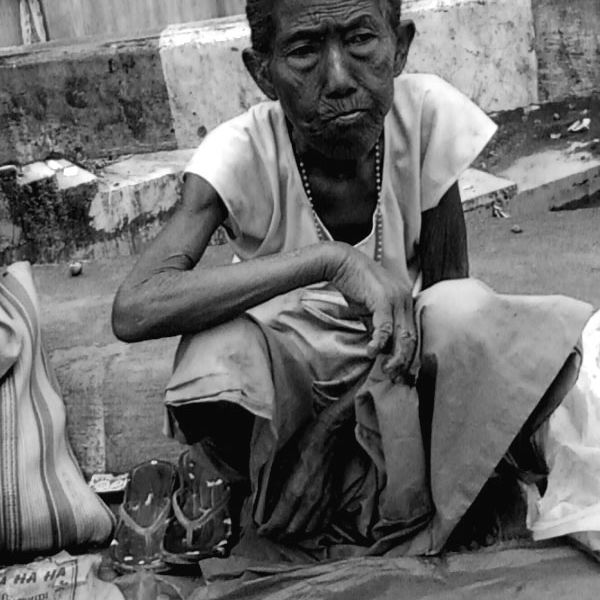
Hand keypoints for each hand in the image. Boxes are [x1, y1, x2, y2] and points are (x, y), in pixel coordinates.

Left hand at [258, 420, 340, 540]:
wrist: (328, 436)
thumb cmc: (302, 444)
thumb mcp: (279, 463)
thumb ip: (270, 486)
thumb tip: (260, 502)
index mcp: (294, 491)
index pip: (278, 522)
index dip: (267, 530)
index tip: (261, 530)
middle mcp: (309, 501)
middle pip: (292, 531)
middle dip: (278, 534)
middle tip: (270, 532)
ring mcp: (323, 502)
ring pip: (308, 530)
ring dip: (295, 533)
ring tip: (286, 531)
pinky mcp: (333, 499)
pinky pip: (323, 523)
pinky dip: (312, 528)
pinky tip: (305, 525)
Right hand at [327, 244, 416, 381]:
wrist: (341, 262)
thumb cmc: (354, 284)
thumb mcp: (369, 308)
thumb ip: (378, 325)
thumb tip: (381, 347)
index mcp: (406, 299)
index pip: (413, 332)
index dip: (408, 354)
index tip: (400, 370)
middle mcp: (406, 298)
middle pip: (412, 336)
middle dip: (404, 360)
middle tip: (395, 375)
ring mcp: (397, 298)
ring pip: (402, 334)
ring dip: (395, 356)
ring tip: (386, 369)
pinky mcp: (383, 299)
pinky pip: (385, 327)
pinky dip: (379, 343)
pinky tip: (372, 352)